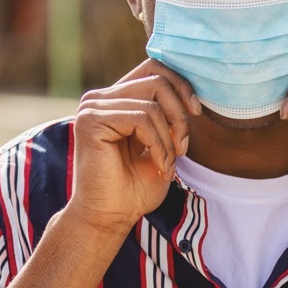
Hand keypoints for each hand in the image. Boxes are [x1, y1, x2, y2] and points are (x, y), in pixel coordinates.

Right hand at [67, 59, 200, 235]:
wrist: (110, 218)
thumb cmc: (136, 187)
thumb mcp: (161, 144)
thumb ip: (168, 114)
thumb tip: (190, 90)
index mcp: (116, 99)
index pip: (154, 68)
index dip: (181, 85)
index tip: (196, 112)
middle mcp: (100, 97)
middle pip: (157, 80)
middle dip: (180, 115)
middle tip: (183, 148)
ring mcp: (92, 107)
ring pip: (152, 102)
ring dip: (170, 138)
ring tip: (168, 165)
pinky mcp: (90, 120)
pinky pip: (141, 118)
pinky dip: (159, 145)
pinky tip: (159, 167)